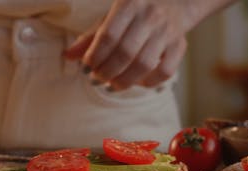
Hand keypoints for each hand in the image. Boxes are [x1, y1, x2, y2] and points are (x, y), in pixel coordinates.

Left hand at [65, 0, 234, 89]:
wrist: (175, 1)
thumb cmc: (135, 13)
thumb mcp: (111, 17)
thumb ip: (90, 37)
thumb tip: (67, 57)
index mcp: (129, 4)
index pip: (108, 36)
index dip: (94, 57)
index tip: (85, 69)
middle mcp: (150, 16)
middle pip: (125, 53)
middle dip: (106, 72)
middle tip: (96, 80)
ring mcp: (167, 31)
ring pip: (144, 65)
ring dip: (123, 81)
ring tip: (110, 85)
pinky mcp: (180, 45)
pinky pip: (165, 71)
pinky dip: (148, 82)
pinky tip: (135, 82)